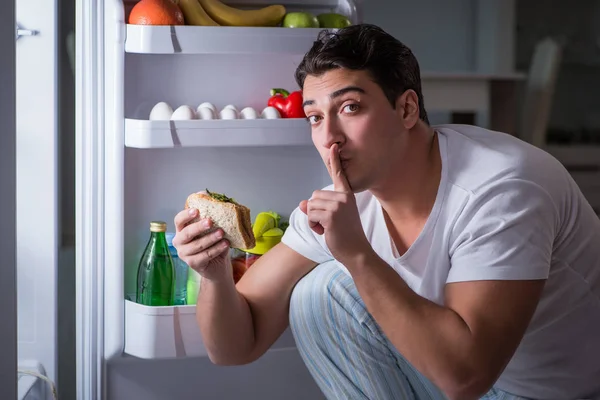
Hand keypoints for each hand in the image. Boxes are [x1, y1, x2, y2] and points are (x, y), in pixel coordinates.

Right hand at [172, 208, 230, 280]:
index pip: (179, 220)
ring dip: (210, 238)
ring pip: (197, 245)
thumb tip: (214, 202)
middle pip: (186, 233)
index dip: (186, 215)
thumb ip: (211, 219)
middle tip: (210, 222)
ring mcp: (184, 254)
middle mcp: (179, 241)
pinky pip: (205, 255)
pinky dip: (216, 249)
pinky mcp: (192, 263)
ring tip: (221, 233)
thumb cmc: (212, 243)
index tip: (196, 210)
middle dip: (199, 227)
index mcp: (181, 230)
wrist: (217, 265)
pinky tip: (225, 244)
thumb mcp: (211, 230)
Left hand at [300, 143, 371, 263]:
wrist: (356, 251)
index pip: (339, 175)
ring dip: (314, 219)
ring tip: (328, 228)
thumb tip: (302, 203)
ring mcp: (337, 206)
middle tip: (330, 223)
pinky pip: (311, 215)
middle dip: (316, 211)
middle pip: (314, 196)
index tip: (333, 146)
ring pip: (311, 206)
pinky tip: (325, 232)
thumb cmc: (345, 235)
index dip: (335, 160)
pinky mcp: (331, 216)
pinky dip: (313, 225)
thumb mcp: (331, 218)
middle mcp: (343, 197)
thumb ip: (318, 207)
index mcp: (346, 195)